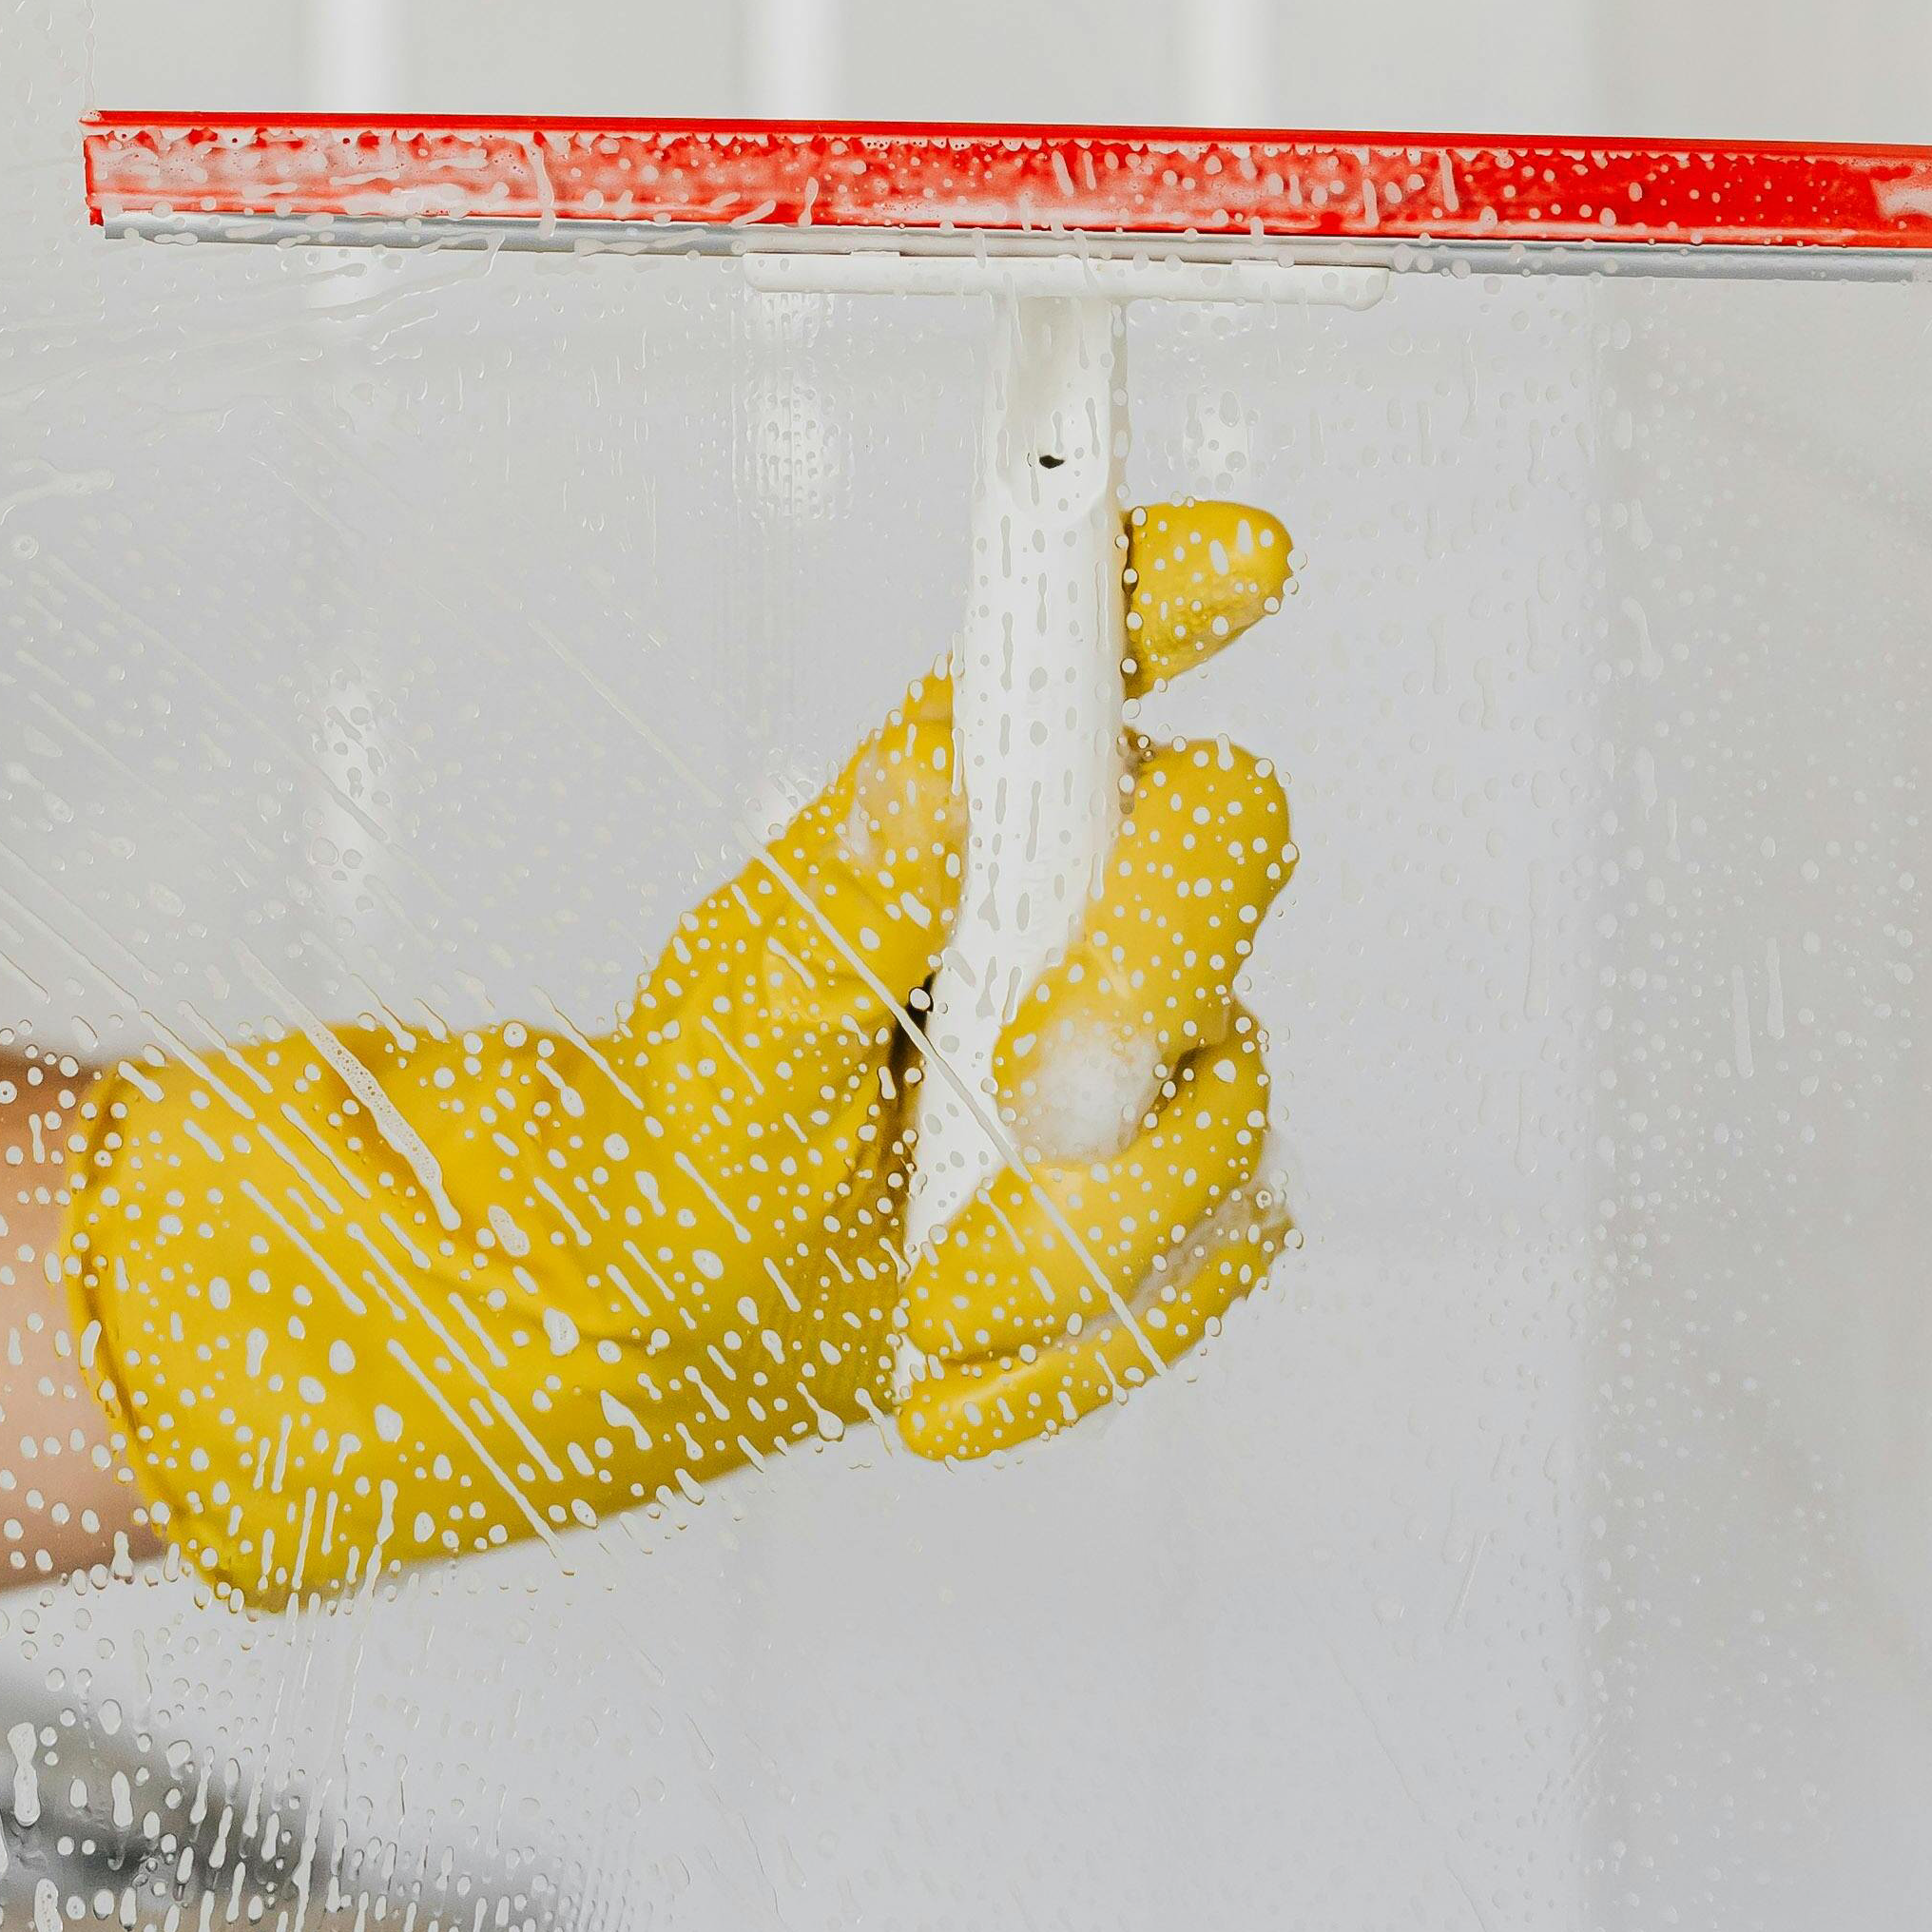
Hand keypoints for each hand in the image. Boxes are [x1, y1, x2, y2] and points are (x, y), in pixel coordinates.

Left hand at [61, 504, 1301, 1603]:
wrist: (684, 1307)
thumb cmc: (705, 1114)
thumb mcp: (744, 998)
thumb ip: (860, 885)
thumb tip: (946, 765)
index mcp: (985, 799)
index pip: (1101, 652)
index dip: (1180, 586)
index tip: (1247, 552)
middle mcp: (1095, 891)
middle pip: (1226, 853)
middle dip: (1141, 986)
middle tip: (1020, 1102)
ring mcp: (1166, 1045)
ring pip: (1225, 1100)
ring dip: (1074, 1231)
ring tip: (930, 1308)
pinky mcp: (1191, 1194)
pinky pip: (1211, 1261)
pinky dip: (1081, 1344)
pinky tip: (961, 1379)